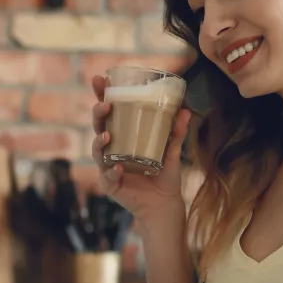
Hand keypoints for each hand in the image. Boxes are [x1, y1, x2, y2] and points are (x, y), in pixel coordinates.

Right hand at [90, 75, 191, 222]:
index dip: (102, 96)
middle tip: (106, 106)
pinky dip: (111, 172)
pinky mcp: (110, 185)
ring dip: (99, 142)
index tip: (100, 79)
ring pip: (97, 151)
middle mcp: (112, 150)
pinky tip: (119, 168)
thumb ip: (176, 132)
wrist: (164, 203)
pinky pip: (107, 176)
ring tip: (108, 135)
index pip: (109, 113)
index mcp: (123, 137)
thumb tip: (185, 111)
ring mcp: (108, 166)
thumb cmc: (164, 175)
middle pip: (98, 127)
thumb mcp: (171, 151)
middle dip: (98, 114)